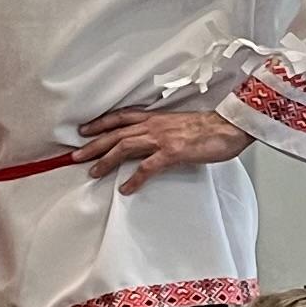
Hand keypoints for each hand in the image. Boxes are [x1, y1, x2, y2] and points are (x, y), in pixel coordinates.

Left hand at [75, 106, 247, 191]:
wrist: (230, 126)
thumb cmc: (209, 127)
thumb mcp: (179, 123)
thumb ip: (162, 129)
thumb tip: (150, 141)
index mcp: (155, 117)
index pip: (120, 118)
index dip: (100, 124)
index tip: (84, 130)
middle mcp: (154, 125)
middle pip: (116, 133)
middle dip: (93, 145)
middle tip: (75, 156)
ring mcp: (162, 138)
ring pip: (124, 147)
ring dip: (106, 160)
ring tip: (93, 172)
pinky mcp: (173, 152)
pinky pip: (147, 167)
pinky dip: (135, 179)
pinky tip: (126, 189)